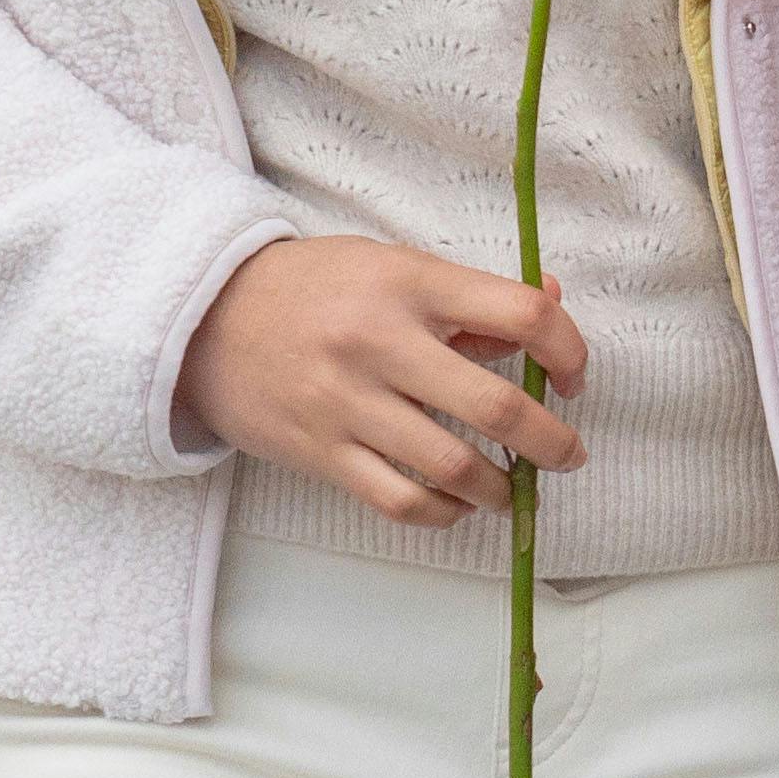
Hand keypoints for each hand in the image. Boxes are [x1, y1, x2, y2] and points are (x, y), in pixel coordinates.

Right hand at [181, 236, 590, 523]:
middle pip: (497, 407)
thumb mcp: (391, 266)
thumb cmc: (314, 288)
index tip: (573, 377)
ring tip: (514, 489)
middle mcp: (382, 343)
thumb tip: (552, 300)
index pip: (522, 315)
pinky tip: (456, 503)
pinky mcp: (321, 452)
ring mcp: (349, 403)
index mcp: (410, 284)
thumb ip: (469, 295)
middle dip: (552, 442)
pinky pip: (400, 500)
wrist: (205, 318)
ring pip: (452, 467)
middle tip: (569, 454)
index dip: (568, 350)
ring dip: (501, 488)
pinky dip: (443, 511)